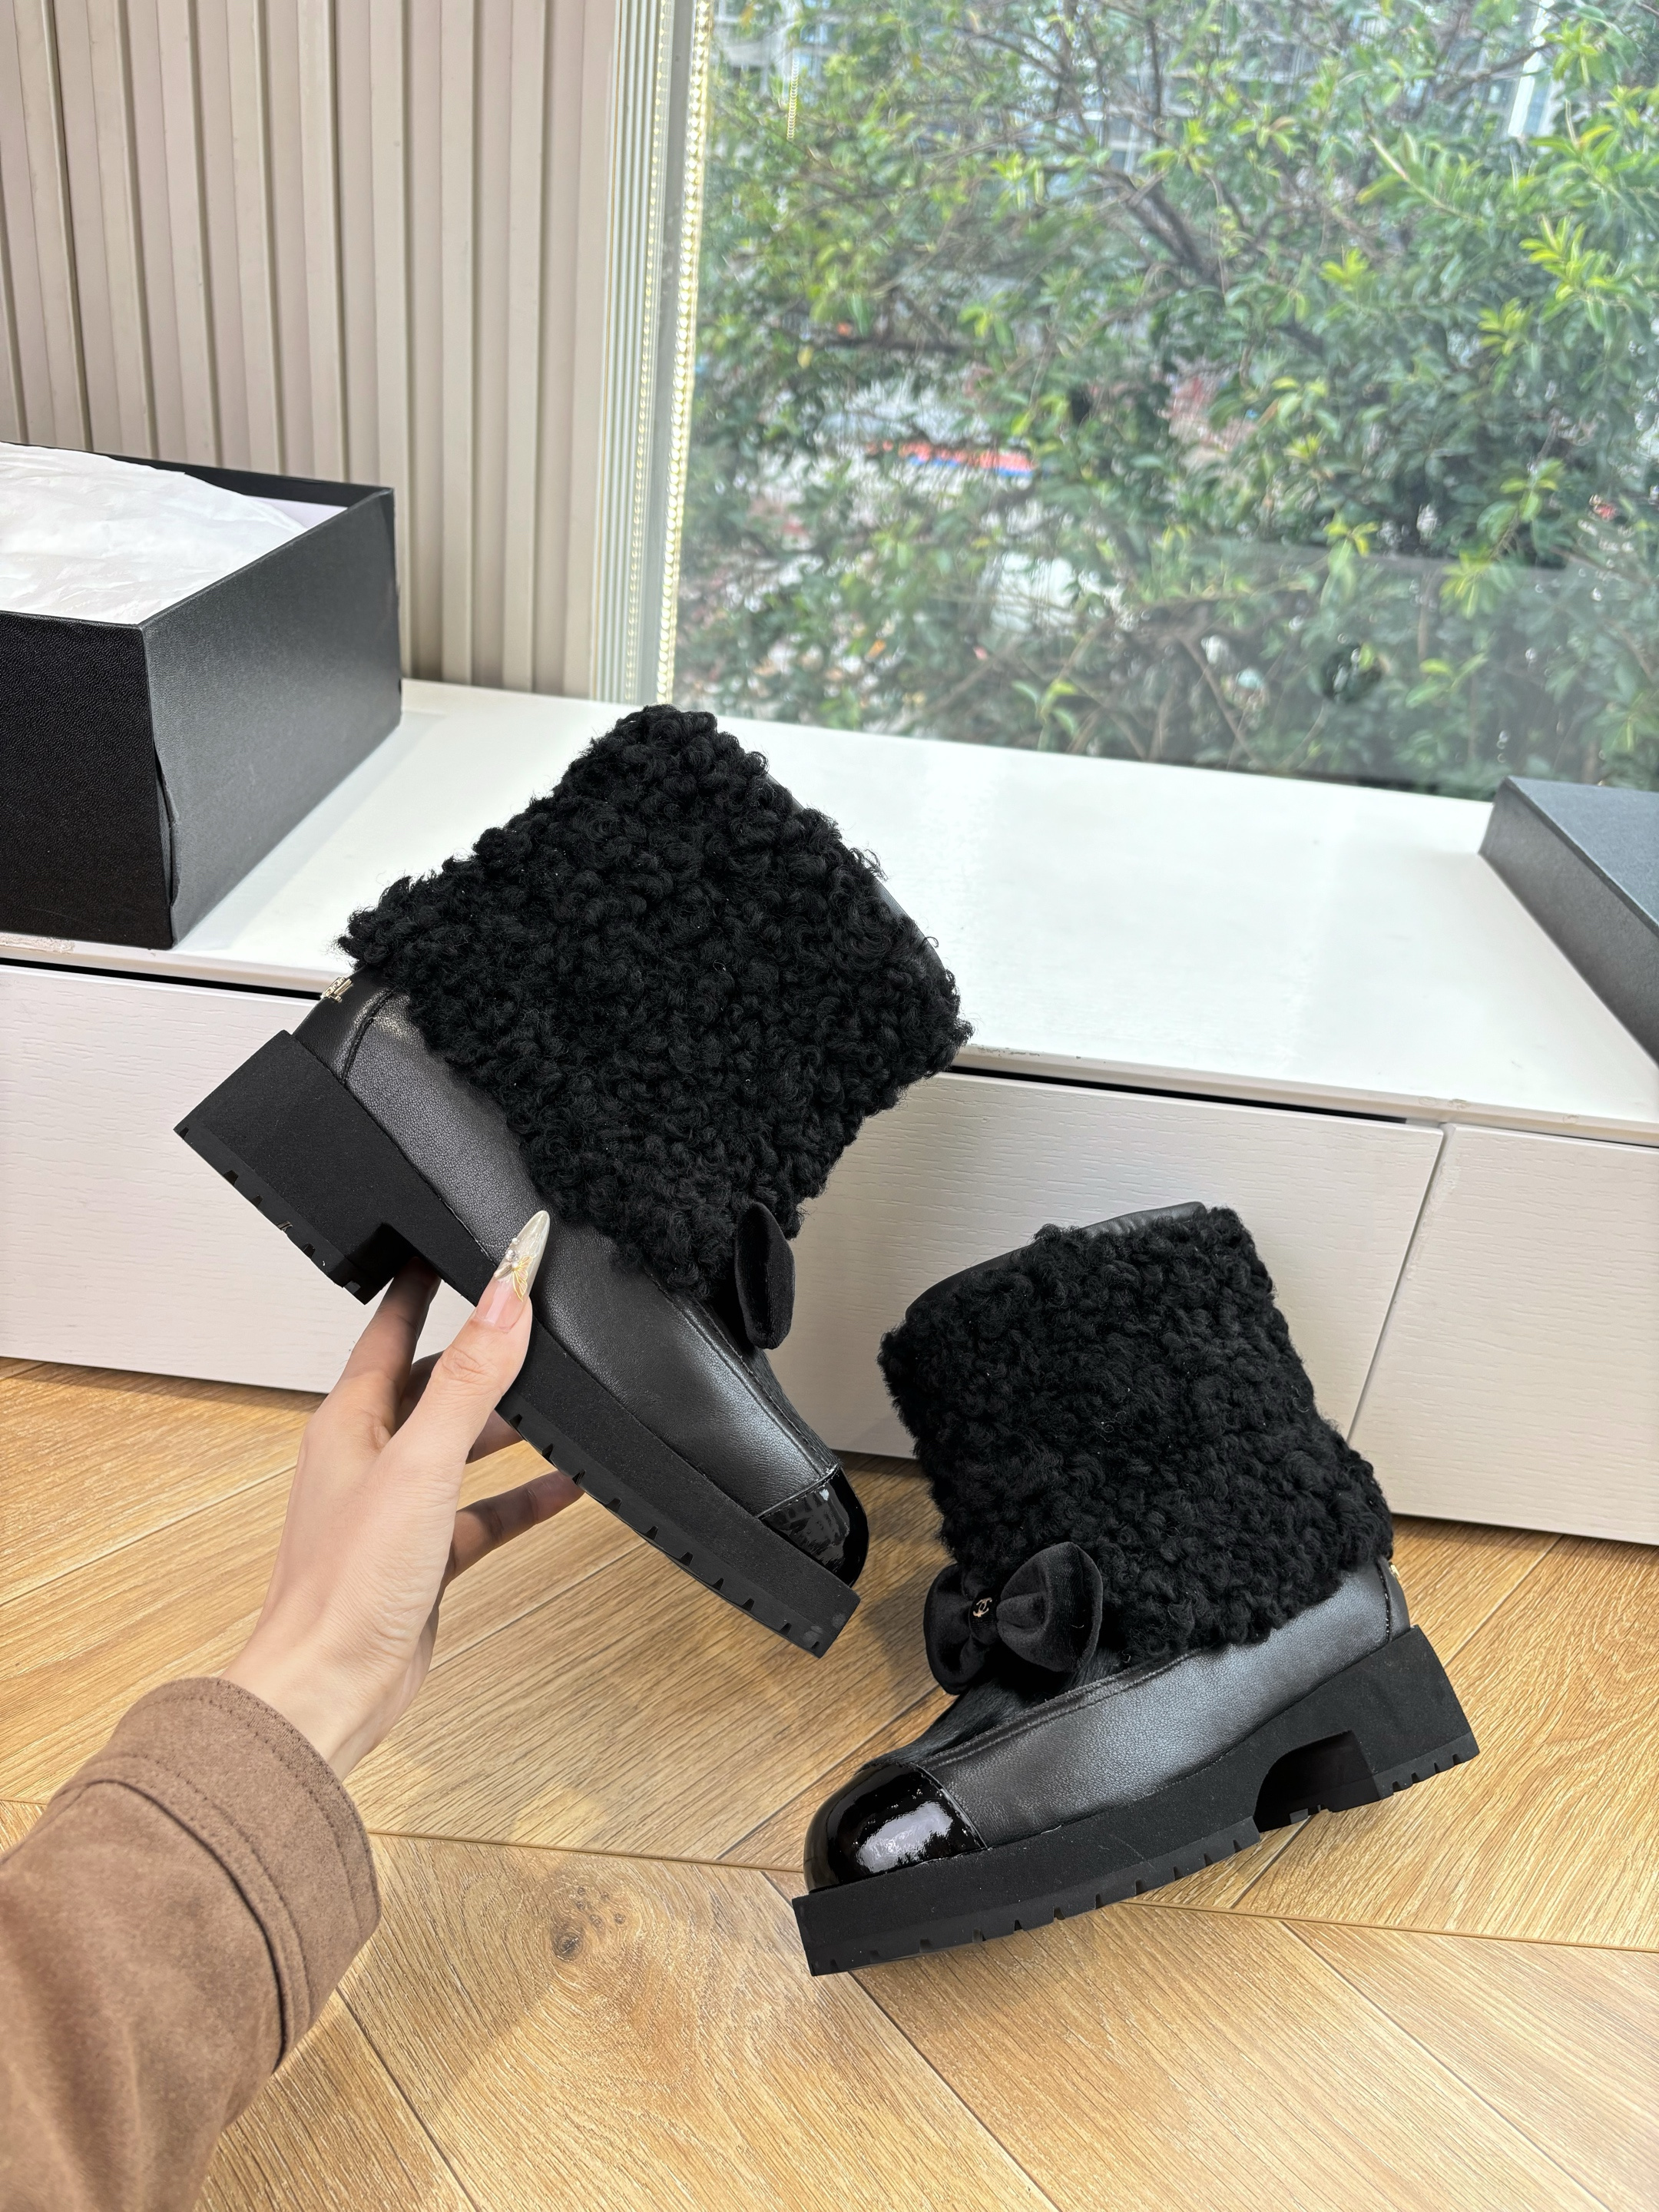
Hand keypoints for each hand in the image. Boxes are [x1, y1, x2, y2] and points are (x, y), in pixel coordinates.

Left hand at [225, 1213, 573, 1777]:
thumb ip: (468, 1381)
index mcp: (349, 1423)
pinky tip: (567, 1486)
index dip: (421, 1286)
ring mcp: (396, 1511)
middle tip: (530, 1320)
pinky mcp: (424, 1559)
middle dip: (481, 1355)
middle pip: (432, 1385)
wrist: (328, 1692)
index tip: (448, 1244)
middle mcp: (368, 1459)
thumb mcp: (420, 1464)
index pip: (388, 1329)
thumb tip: (504, 1300)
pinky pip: (484, 1512)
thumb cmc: (346, 1585)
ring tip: (563, 1401)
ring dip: (509, 1426)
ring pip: (461, 1448)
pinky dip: (524, 1496)